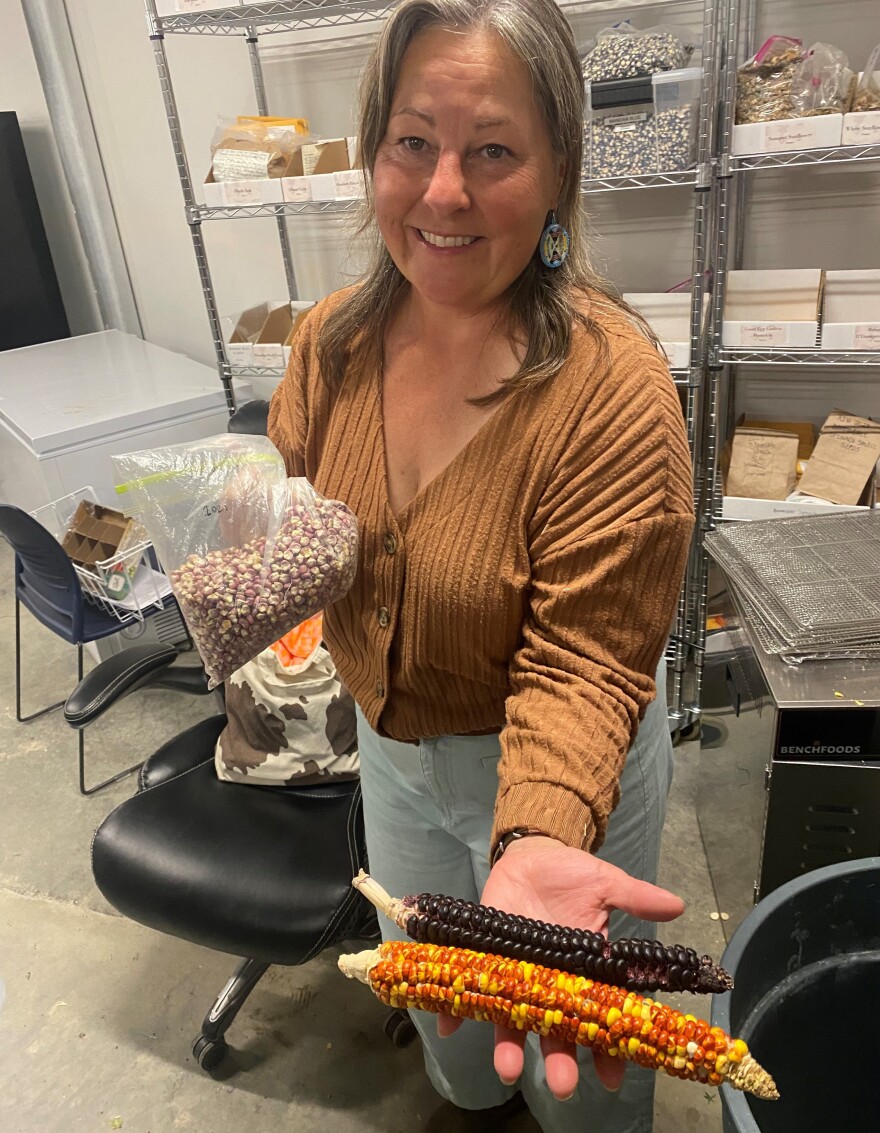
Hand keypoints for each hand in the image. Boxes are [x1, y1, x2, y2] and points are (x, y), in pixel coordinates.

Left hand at [437, 835, 683, 1099]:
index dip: (607, 1049)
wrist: (531, 856)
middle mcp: (550, 981)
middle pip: (556, 1029)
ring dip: (508, 1046)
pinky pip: (467, 990)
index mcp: (584, 971)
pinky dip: (455, 1009)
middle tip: (562, 1087)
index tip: (613, 1076)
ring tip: (508, 1069)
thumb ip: (636, 896)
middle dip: (559, 1059)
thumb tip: (678, 905)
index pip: (600, 1016)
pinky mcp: (485, 957)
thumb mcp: (605, 881)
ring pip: (512, 1019)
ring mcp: (516, 973)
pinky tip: (447, 1027)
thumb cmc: (572, 874)